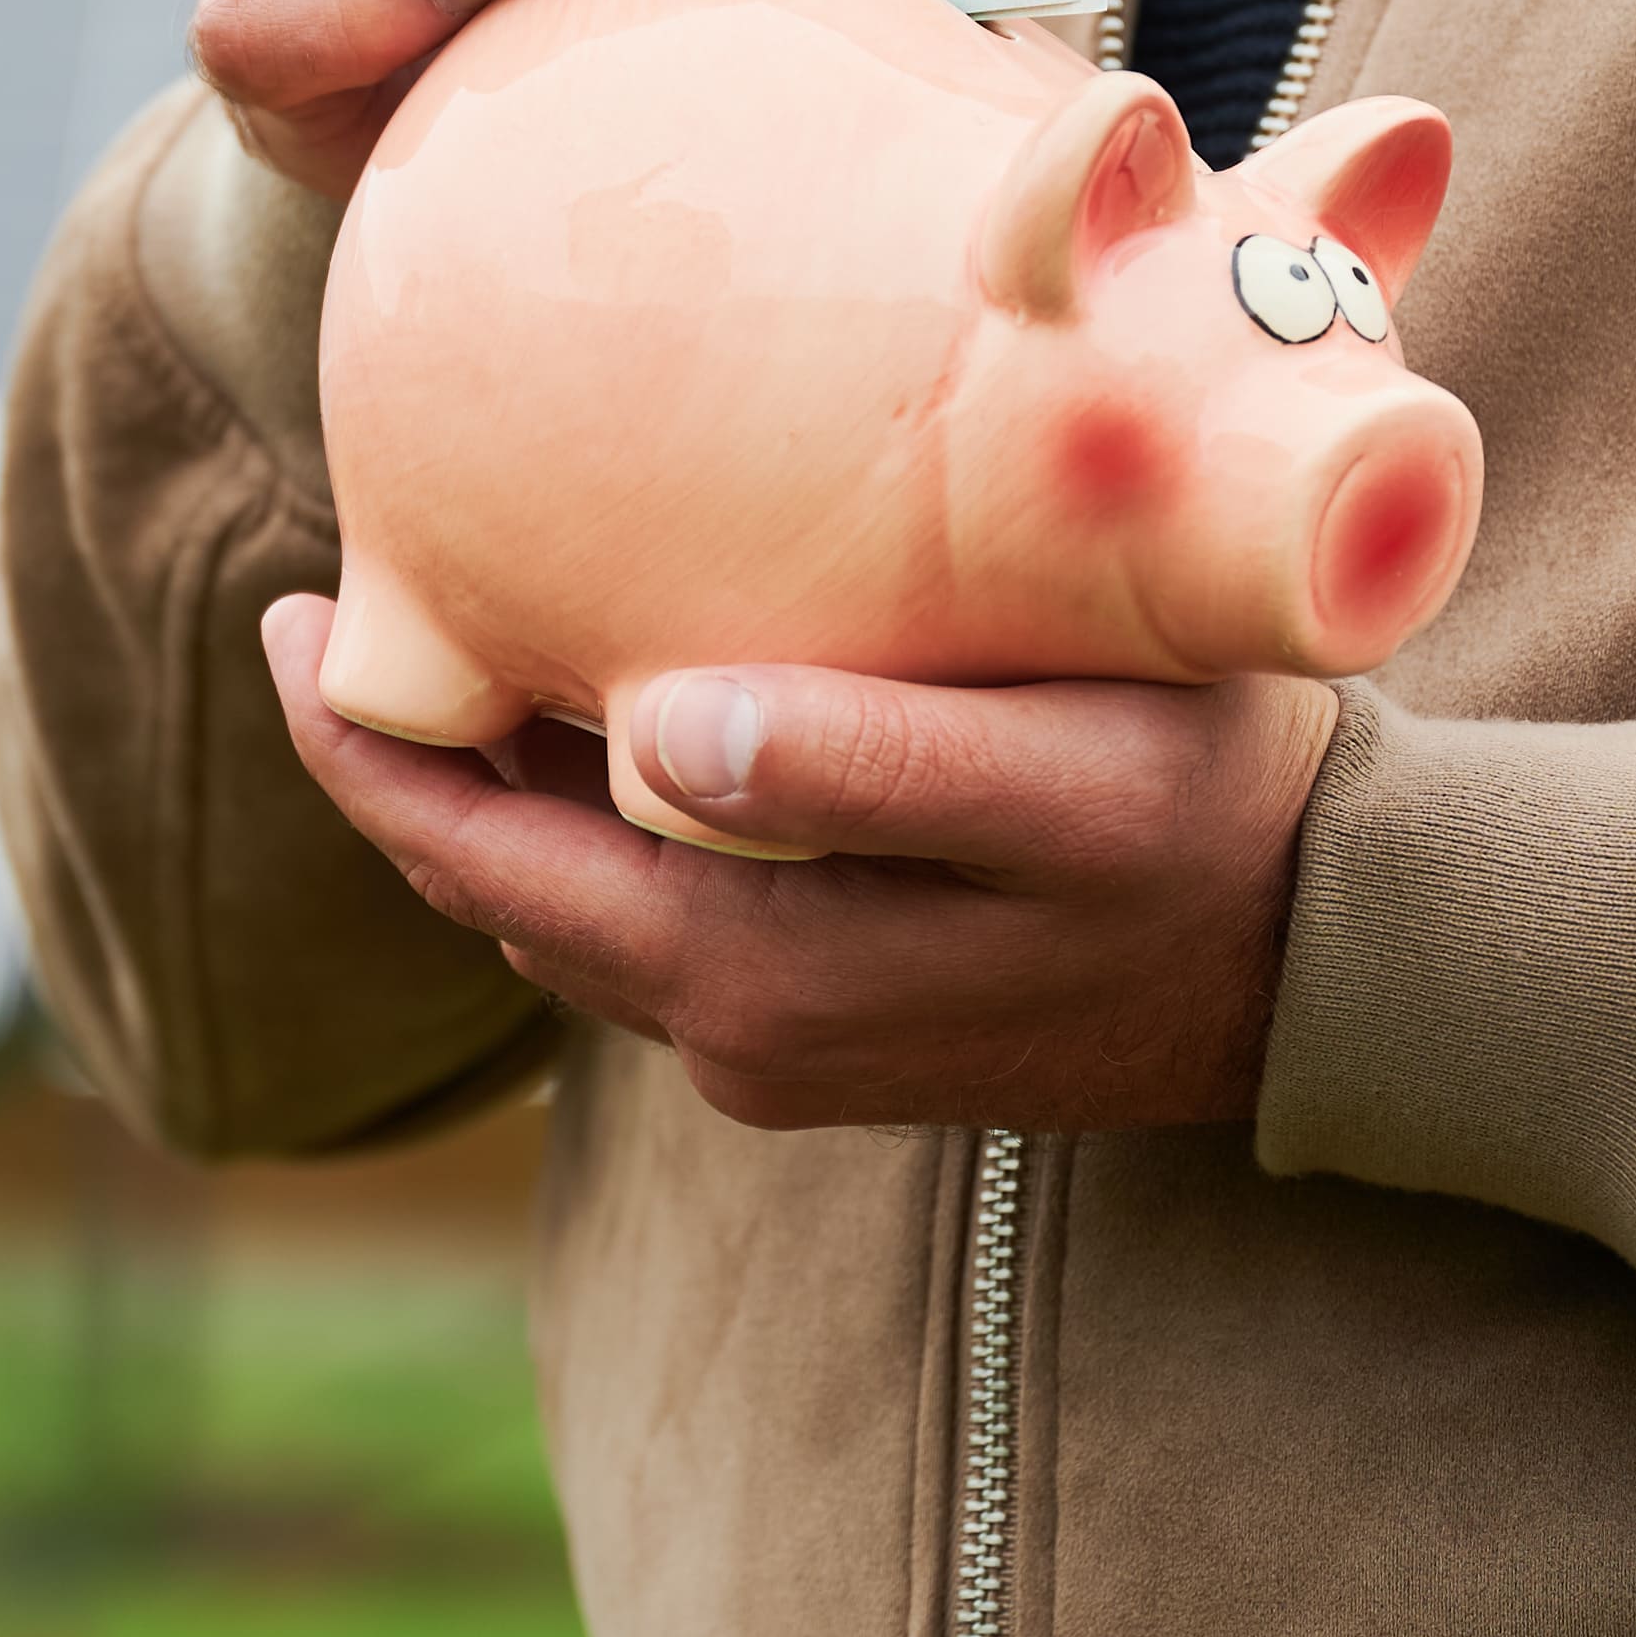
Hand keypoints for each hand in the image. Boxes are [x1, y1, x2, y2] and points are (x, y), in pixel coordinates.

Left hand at [265, 596, 1341, 1134]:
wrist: (1344, 969)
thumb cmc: (1216, 833)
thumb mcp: (1060, 779)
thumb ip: (863, 762)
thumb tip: (655, 729)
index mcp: (751, 976)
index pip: (476, 867)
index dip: (363, 751)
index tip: (292, 613)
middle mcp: (738, 1034)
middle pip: (498, 891)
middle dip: (408, 760)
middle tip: (347, 595)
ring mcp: (785, 1041)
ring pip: (572, 904)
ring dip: (502, 790)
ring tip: (457, 632)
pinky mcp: (839, 1022)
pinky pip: (658, 914)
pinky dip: (599, 818)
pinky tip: (612, 709)